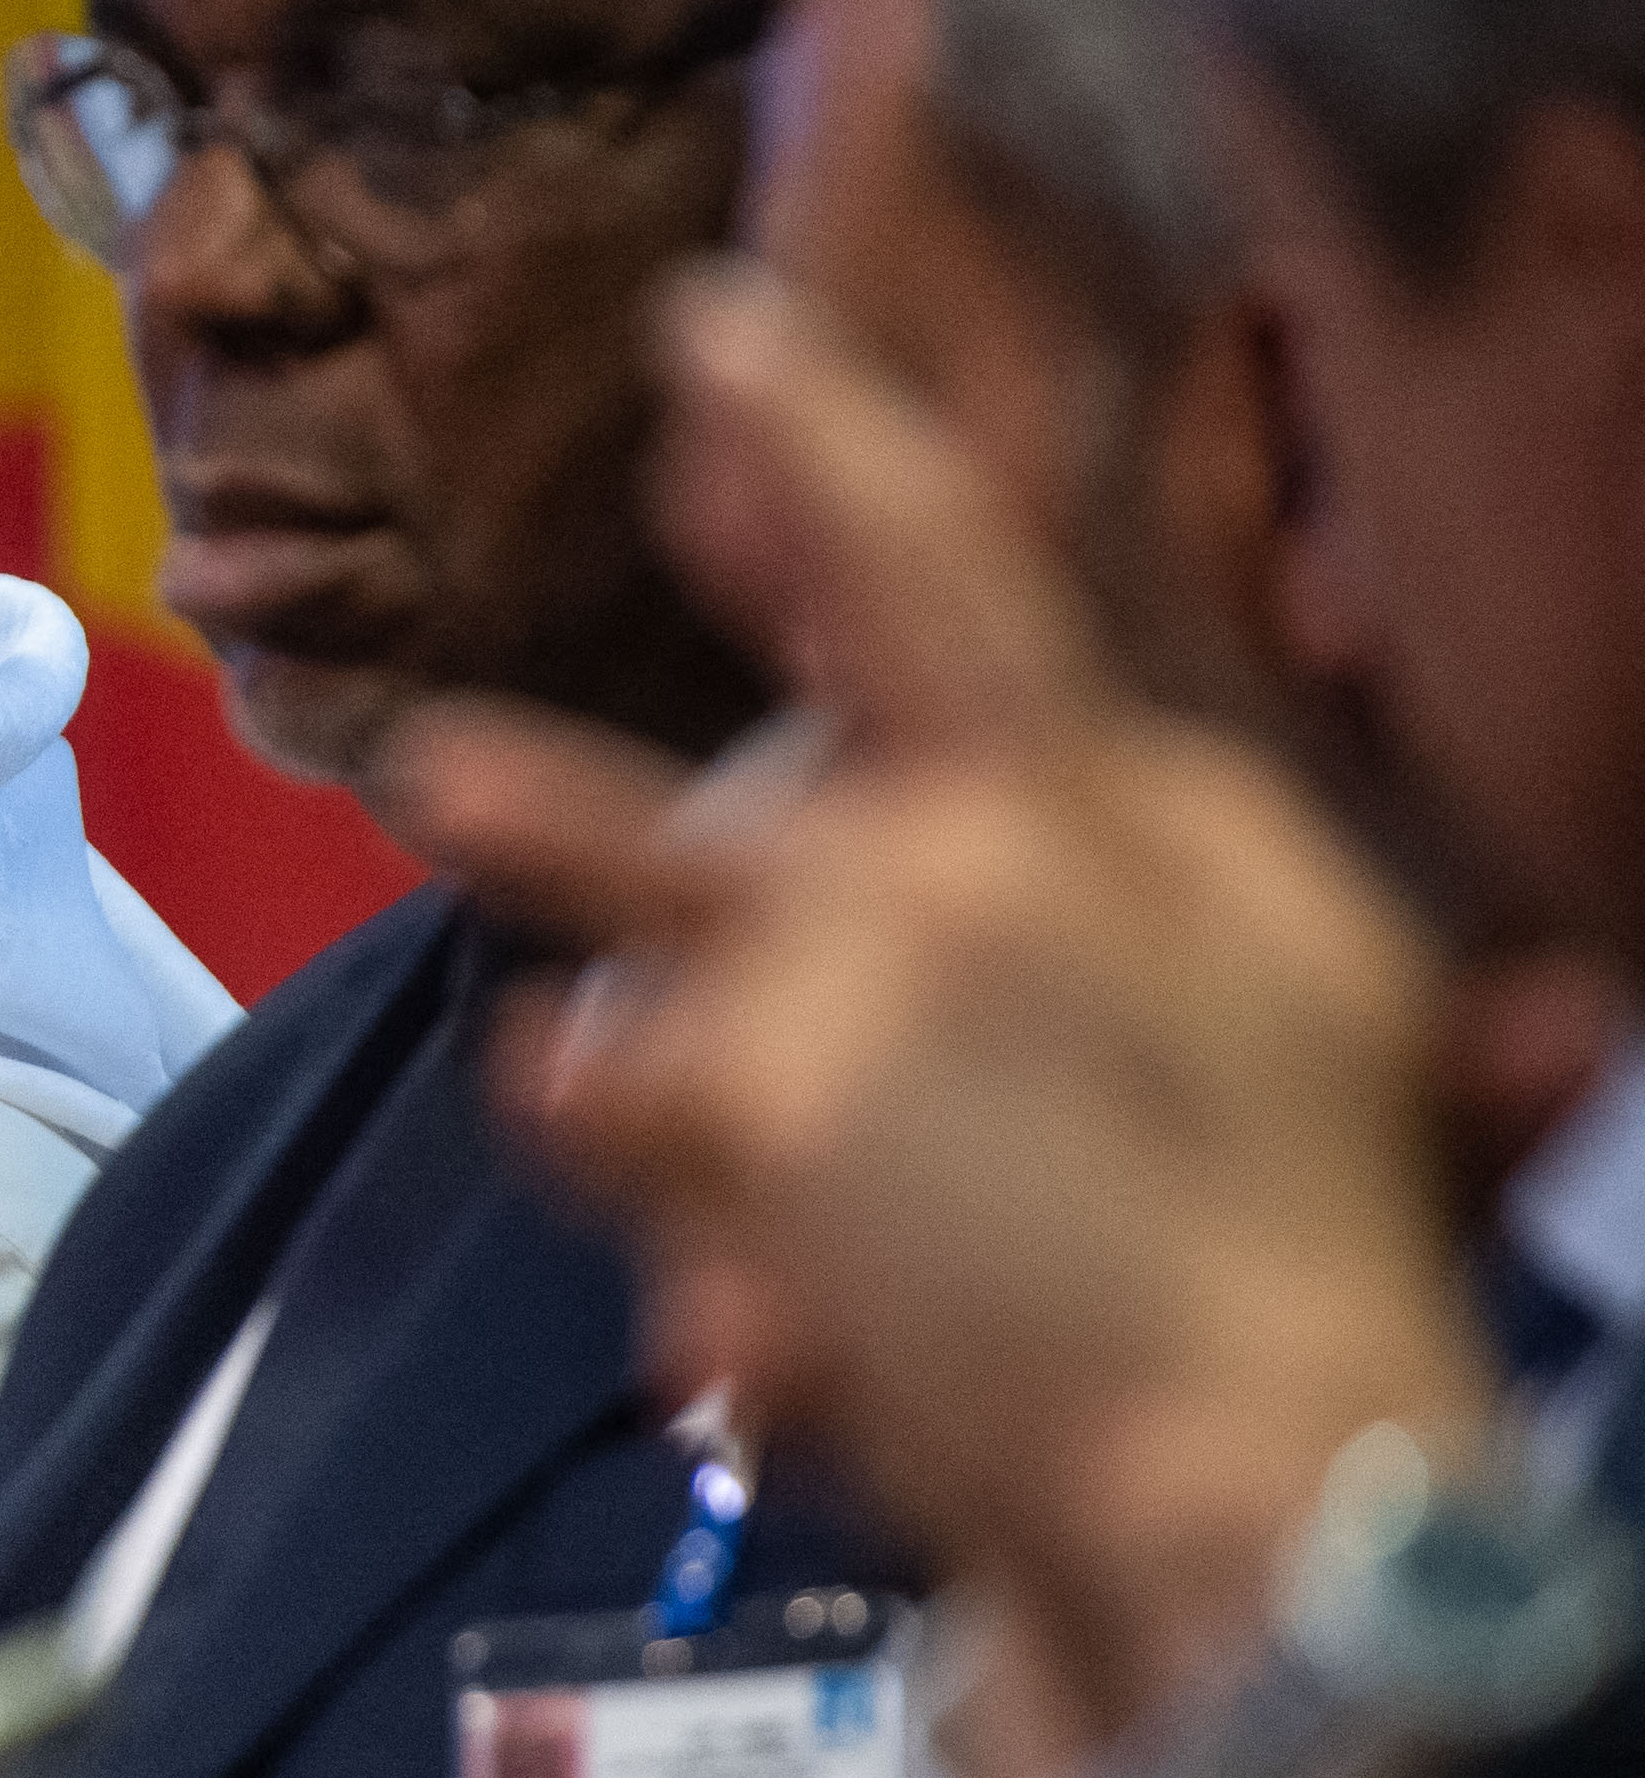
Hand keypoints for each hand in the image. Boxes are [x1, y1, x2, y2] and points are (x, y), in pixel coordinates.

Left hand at [390, 277, 1514, 1777]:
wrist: (1260, 1450)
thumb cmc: (1312, 1242)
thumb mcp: (1327, 1000)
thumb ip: (1206, 875)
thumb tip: (1140, 726)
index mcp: (1097, 804)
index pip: (939, 565)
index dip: (815, 432)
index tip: (705, 327)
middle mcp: (947, 857)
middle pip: (731, 752)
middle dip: (583, 743)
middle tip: (455, 712)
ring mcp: (828, 973)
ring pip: (623, 927)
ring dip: (565, 913)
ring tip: (450, 814)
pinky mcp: (740, 1105)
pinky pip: (594, 1094)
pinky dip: (610, 1147)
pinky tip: (641, 1195)